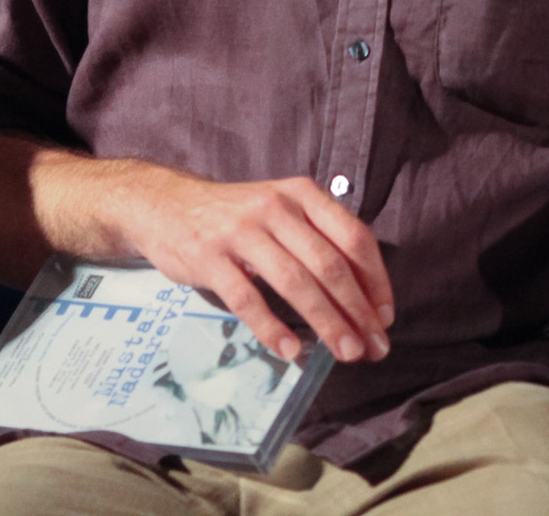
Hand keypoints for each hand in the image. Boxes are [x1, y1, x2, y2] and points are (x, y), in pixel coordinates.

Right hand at [96, 164, 392, 366]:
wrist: (164, 205)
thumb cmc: (234, 216)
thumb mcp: (279, 210)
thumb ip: (316, 239)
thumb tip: (362, 295)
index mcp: (301, 194)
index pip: (353, 237)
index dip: (375, 281)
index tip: (385, 317)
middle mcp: (275, 207)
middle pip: (329, 264)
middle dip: (357, 311)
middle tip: (373, 348)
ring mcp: (241, 231)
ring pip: (296, 283)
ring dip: (326, 323)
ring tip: (345, 353)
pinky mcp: (210, 257)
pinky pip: (248, 299)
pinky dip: (273, 329)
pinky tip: (291, 351)